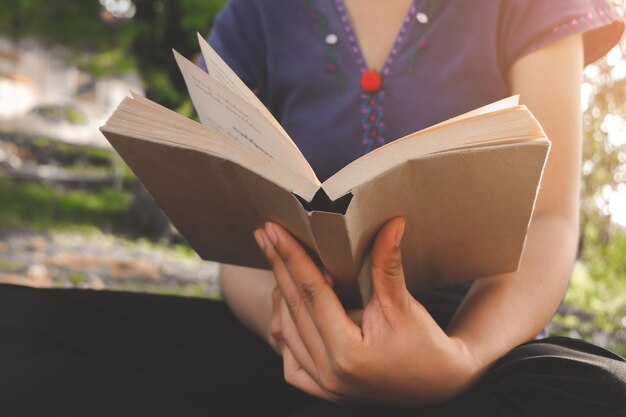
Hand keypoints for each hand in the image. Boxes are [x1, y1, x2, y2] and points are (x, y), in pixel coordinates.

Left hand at [253, 218, 479, 406]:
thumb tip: (392, 223)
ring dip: (280, 296)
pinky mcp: (325, 391)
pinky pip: (292, 361)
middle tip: (264, 235)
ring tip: (277, 263)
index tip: (274, 231)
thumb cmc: (426, 345)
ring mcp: (324, 386)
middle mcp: (329, 374)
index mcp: (347, 353)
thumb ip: (388, 265)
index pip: (312, 293)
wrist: (438, 385)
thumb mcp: (404, 304)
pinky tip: (287, 309)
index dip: (292, 257)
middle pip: (294, 309)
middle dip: (278, 267)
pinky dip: (287, 332)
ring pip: (287, 333)